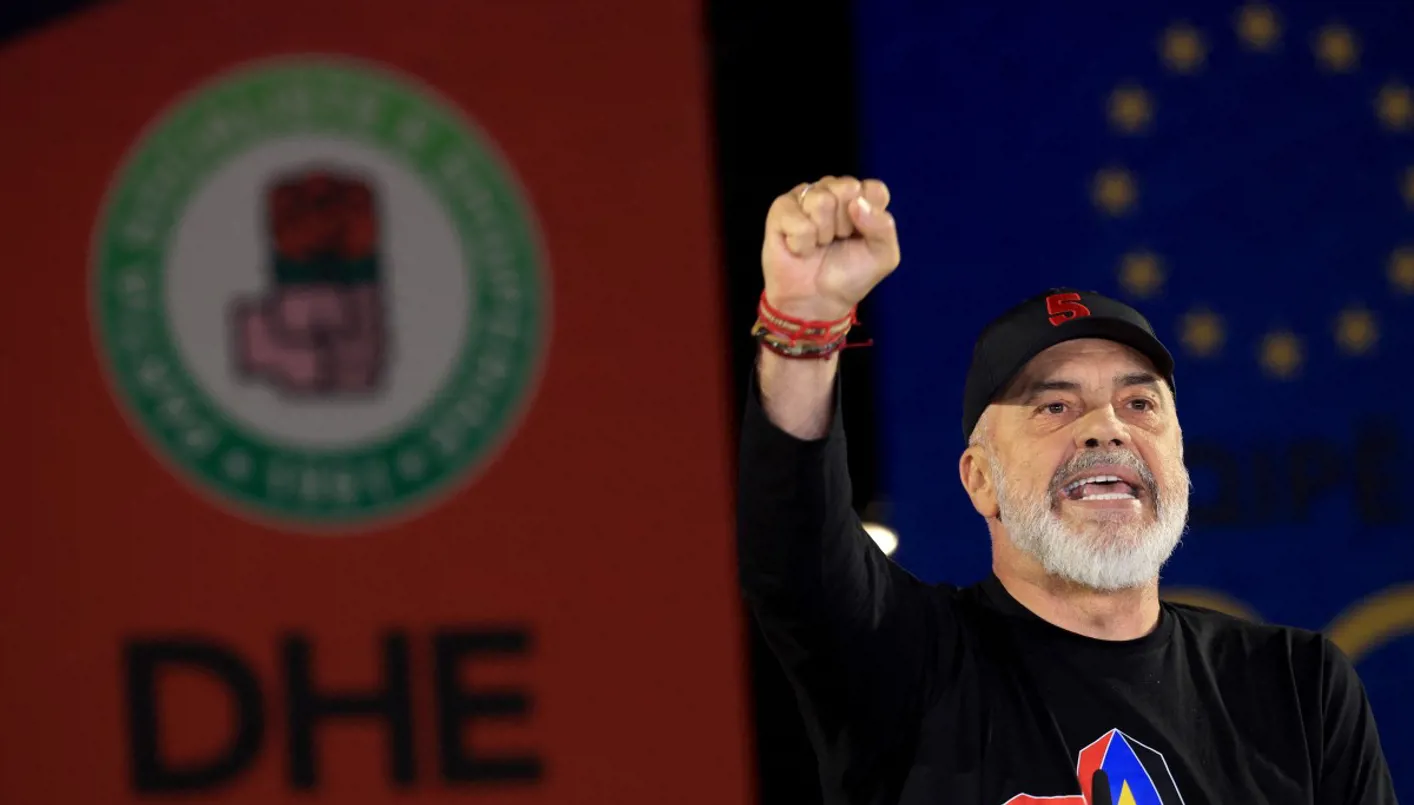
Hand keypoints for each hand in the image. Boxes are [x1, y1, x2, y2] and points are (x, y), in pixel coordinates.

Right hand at [760, 175, 899, 321]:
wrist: (817, 302)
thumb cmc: (849, 276)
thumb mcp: (883, 257)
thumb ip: (884, 226)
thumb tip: (857, 203)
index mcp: (861, 198)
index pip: (874, 189)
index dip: (870, 218)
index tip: (860, 238)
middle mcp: (833, 191)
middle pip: (847, 188)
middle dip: (844, 224)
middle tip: (837, 241)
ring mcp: (806, 197)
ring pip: (821, 200)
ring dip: (822, 234)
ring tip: (819, 245)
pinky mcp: (781, 209)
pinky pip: (797, 219)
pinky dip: (801, 243)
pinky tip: (800, 248)